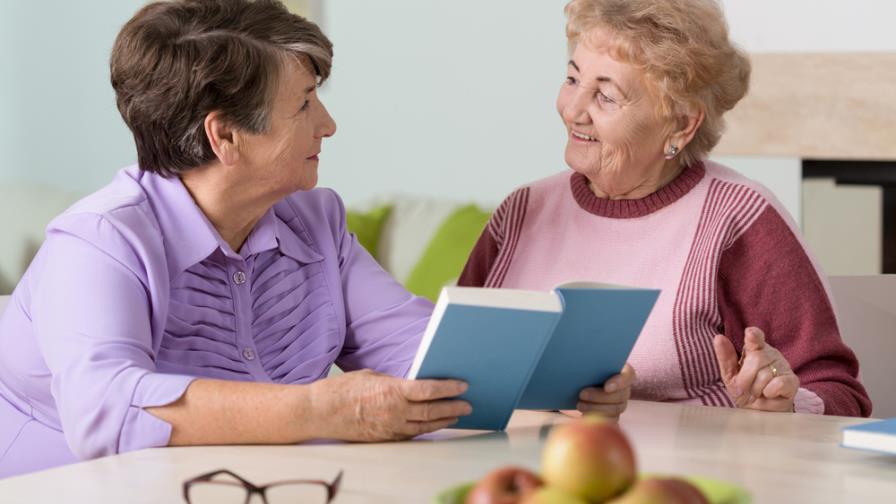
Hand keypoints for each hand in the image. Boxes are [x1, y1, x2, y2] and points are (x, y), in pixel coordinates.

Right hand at [309, 369, 470, 440]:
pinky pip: (411, 434)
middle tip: (468, 404)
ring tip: (456, 415)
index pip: (429, 390)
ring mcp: (391, 428)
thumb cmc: (343, 389)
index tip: (463, 386)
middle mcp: (395, 412)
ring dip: (443, 420)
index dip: (449, 388)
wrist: (320, 413)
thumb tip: (414, 383)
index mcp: (393, 391)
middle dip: (452, 407)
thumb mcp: (373, 376)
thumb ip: (396, 381)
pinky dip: (426, 429)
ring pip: (425, 426)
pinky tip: (434, 424)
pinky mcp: (385, 438)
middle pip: (432, 411)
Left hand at [576, 363, 634, 419]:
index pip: (628, 376)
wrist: (578, 386)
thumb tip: (579, 362)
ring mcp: (620, 404)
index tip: (606, 387)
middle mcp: (624, 389)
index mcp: (622, 372)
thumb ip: (586, 363)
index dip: (619, 382)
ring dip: (595, 407)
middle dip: (600, 396)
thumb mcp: (585, 365)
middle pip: (620, 395)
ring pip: (615, 409)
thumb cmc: (583, 371)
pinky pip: (610, 421)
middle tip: (582, 393)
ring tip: (579, 404)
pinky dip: (598, 419)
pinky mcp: (613, 417)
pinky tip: (584, 416)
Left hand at [713, 327, 799, 411]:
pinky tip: (769, 394)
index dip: (754, 336)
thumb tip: (719, 338)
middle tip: (745, 388)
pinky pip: (779, 383)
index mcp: (754, 349)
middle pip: (756, 359)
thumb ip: (725, 358)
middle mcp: (770, 354)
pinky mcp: (792, 381)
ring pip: (765, 374)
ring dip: (756, 389)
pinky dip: (769, 392)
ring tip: (757, 393)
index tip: (750, 333)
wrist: (759, 412)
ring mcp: (783, 366)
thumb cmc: (745, 390)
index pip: (755, 338)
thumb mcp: (731, 375)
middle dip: (746, 378)